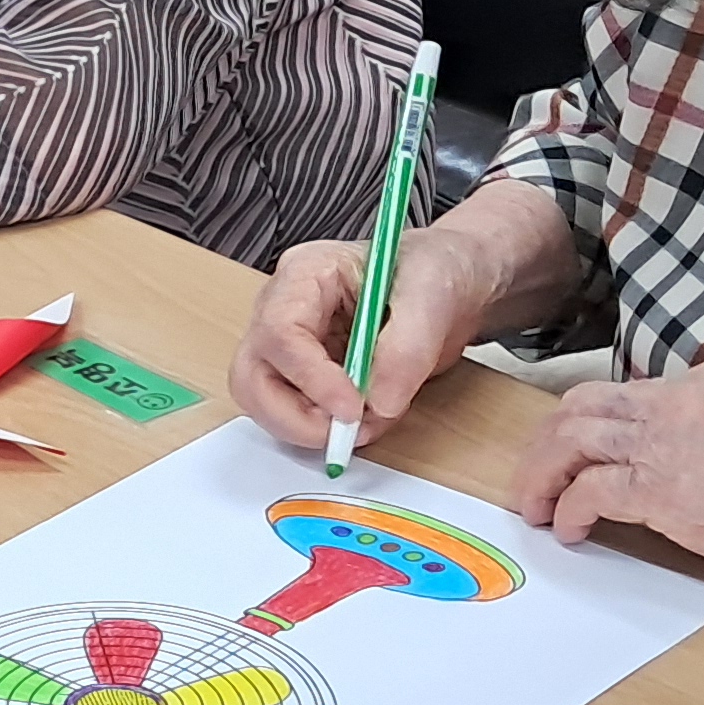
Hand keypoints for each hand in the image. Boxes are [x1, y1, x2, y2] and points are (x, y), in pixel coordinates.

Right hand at [231, 218, 516, 451]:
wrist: (451, 284)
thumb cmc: (435, 270)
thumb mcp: (433, 295)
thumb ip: (407, 347)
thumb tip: (378, 403)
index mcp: (305, 274)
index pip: (280, 331)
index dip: (310, 377)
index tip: (353, 408)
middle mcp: (282, 310)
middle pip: (252, 373)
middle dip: (291, 415)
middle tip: (344, 433)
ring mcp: (288, 346)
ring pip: (263, 401)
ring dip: (307, 427)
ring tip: (364, 424)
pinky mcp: (304, 376)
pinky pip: (293, 414)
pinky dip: (324, 429)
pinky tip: (366, 419)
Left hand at [511, 363, 703, 601]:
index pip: (633, 394)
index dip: (601, 425)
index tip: (586, 453)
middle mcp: (681, 402)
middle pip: (583, 406)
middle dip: (549, 442)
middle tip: (536, 476)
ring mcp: (667, 443)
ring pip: (570, 440)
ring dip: (542, 475)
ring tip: (536, 507)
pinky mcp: (660, 490)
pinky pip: (588, 492)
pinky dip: (569, 510)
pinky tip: (572, 531)